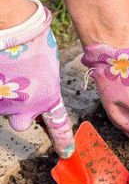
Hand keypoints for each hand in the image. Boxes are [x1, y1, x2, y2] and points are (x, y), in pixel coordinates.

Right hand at [0, 0, 73, 157]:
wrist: (12, 31)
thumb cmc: (35, 42)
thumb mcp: (49, 66)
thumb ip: (45, 84)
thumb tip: (39, 87)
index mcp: (49, 98)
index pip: (58, 125)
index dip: (62, 141)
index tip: (66, 152)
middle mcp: (27, 107)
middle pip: (22, 123)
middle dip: (19, 113)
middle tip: (18, 91)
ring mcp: (4, 105)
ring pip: (3, 108)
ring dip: (3, 96)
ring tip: (6, 71)